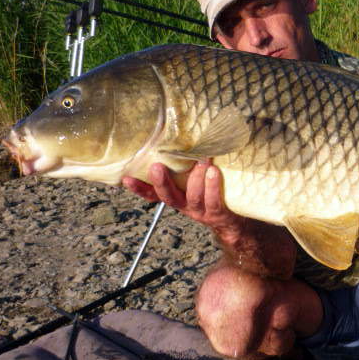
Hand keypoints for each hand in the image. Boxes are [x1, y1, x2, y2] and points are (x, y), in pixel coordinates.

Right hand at [122, 160, 243, 234]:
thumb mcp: (196, 182)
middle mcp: (184, 206)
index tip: (125, 178)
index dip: (139, 188)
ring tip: (202, 161)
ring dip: (195, 178)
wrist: (233, 224)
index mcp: (176, 197)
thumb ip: (187, 167)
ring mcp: (200, 212)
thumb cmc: (212, 194)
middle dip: (162, 182)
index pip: (152, 194)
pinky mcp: (217, 214)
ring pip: (193, 197)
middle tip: (157, 167)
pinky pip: (213, 201)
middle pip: (168, 197)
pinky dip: (212, 186)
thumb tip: (183, 135)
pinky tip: (213, 172)